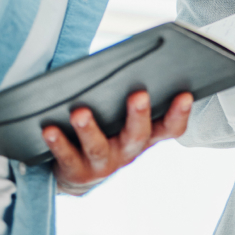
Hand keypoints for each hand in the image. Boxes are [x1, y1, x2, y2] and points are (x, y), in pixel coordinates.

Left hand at [44, 90, 191, 194]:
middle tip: (139, 95)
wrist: (80, 172)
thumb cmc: (109, 129)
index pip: (172, 127)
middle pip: (138, 135)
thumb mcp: (126, 117)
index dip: (180, 113)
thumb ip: (131, 94)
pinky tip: (49, 128)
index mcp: (147, 135)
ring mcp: (103, 164)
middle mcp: (128, 151)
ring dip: (90, 129)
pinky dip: (58, 142)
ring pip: (99, 147)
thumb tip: (131, 62)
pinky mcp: (76, 171)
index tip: (185, 94)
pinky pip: (67, 157)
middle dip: (138, 115)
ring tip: (80, 112)